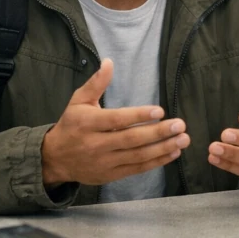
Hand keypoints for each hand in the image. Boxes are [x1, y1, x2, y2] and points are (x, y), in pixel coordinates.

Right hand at [41, 59, 190, 186]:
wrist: (55, 159)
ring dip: (163, 148)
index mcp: (88, 123)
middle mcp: (96, 144)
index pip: (117, 120)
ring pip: (137, 156)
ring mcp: (104, 162)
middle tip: (180, 125)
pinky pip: (136, 169)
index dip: (138, 116)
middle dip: (158, 133)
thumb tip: (109, 62)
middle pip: (131, 139)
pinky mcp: (110, 175)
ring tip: (183, 140)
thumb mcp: (78, 101)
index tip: (160, 111)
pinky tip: (172, 153)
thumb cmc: (71, 125)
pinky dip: (156, 162)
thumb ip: (96, 83)